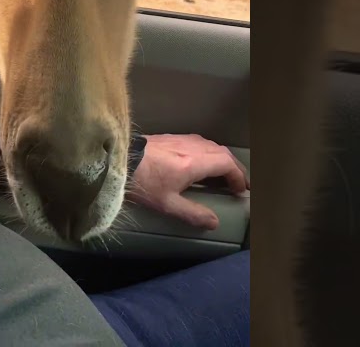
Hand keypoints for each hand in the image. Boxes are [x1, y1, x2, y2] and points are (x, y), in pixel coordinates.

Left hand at [128, 134, 248, 229]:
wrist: (118, 158)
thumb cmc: (142, 182)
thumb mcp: (167, 204)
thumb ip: (193, 213)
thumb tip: (214, 222)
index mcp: (195, 162)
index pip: (227, 164)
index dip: (238, 177)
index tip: (241, 190)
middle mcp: (192, 146)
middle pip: (223, 153)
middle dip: (234, 168)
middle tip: (239, 183)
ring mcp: (182, 139)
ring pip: (212, 145)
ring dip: (223, 159)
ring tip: (225, 174)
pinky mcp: (172, 137)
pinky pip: (200, 142)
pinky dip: (210, 153)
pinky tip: (204, 162)